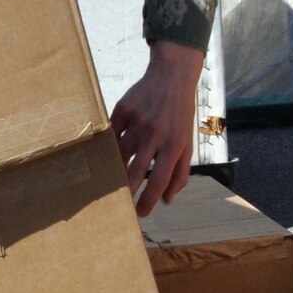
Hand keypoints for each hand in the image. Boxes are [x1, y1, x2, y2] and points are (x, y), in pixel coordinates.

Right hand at [110, 41, 204, 216]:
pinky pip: (110, 135)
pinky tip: (105, 156)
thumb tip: (166, 200)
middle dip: (126, 193)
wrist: (172, 77)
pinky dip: (107, 147)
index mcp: (174, 145)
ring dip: (114, 171)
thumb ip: (181, 173)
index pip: (159, 181)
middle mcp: (155, 134)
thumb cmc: (181, 116)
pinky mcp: (123, 110)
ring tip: (110, 183)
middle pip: (136, 171)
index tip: (139, 214)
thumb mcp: (188, 143)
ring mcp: (137, 121)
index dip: (148, 201)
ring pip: (119, 155)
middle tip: (120, 206)